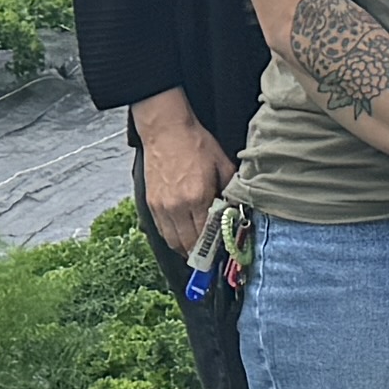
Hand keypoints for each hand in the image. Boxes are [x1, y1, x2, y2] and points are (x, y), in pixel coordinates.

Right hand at [132, 99, 233, 258]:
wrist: (166, 130)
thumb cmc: (196, 144)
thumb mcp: (224, 165)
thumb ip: (232, 192)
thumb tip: (238, 211)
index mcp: (198, 197)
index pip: (208, 236)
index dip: (216, 249)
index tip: (224, 254)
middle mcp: (177, 206)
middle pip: (189, 245)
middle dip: (202, 255)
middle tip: (213, 258)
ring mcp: (161, 206)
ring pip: (173, 242)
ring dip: (187, 250)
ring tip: (199, 252)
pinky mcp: (150, 203)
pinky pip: (162, 231)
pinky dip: (173, 238)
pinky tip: (184, 237)